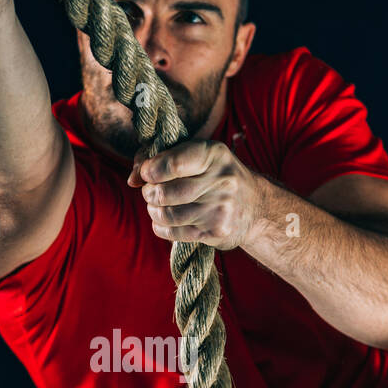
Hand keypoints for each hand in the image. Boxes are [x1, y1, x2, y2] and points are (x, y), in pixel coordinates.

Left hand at [128, 140, 266, 250]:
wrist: (255, 207)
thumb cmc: (215, 176)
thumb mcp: (197, 156)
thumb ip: (161, 158)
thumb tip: (133, 178)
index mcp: (214, 154)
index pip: (171, 164)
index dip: (149, 171)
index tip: (146, 173)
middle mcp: (220, 181)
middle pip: (165, 193)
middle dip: (149, 194)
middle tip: (150, 192)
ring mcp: (220, 209)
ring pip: (167, 215)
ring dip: (154, 212)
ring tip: (156, 207)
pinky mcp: (217, 232)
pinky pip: (174, 233)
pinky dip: (161, 227)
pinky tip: (164, 222)